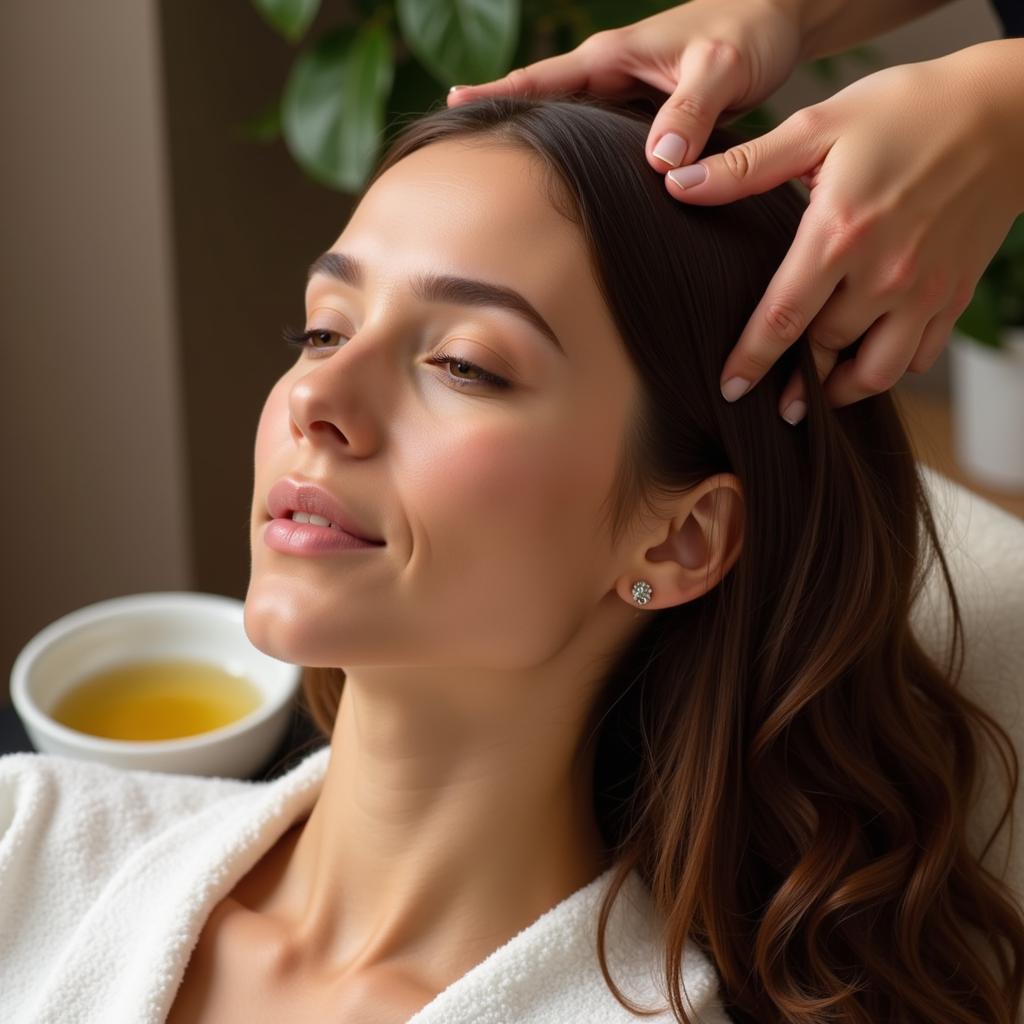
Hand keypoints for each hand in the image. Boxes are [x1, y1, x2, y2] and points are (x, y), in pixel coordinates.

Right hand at [447, 0, 801, 174]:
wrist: (779, 24)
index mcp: (612, 57)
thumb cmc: (749, 32)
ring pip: (569, 126)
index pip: (541, 78)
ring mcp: (623, 99)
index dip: (497, 93)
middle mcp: (609, 76)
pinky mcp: (644, 120)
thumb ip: (689, 112)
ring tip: (500, 180)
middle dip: (502, 125)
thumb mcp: (720, 67)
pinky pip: (600, 142)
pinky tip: (569, 187)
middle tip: (459, 159)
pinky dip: (580, 160)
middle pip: (541, 105)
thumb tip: (657, 164)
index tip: (453, 105)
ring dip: (539, 147)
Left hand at [662, 42, 1023, 420]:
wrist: (1007, 111)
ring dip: (840, 389)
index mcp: (840, 234)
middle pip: (824, 352)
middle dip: (793, 380)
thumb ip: (745, 167)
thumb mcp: (819, 126)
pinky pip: (918, 357)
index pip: (782, 319)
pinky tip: (866, 359)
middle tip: (769, 397)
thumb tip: (678, 185)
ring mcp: (925, 291)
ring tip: (815, 394)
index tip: (729, 389)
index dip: (751, 361)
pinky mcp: (955, 296)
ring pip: (875, 372)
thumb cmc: (907, 111)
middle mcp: (884, 274)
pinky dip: (890, 368)